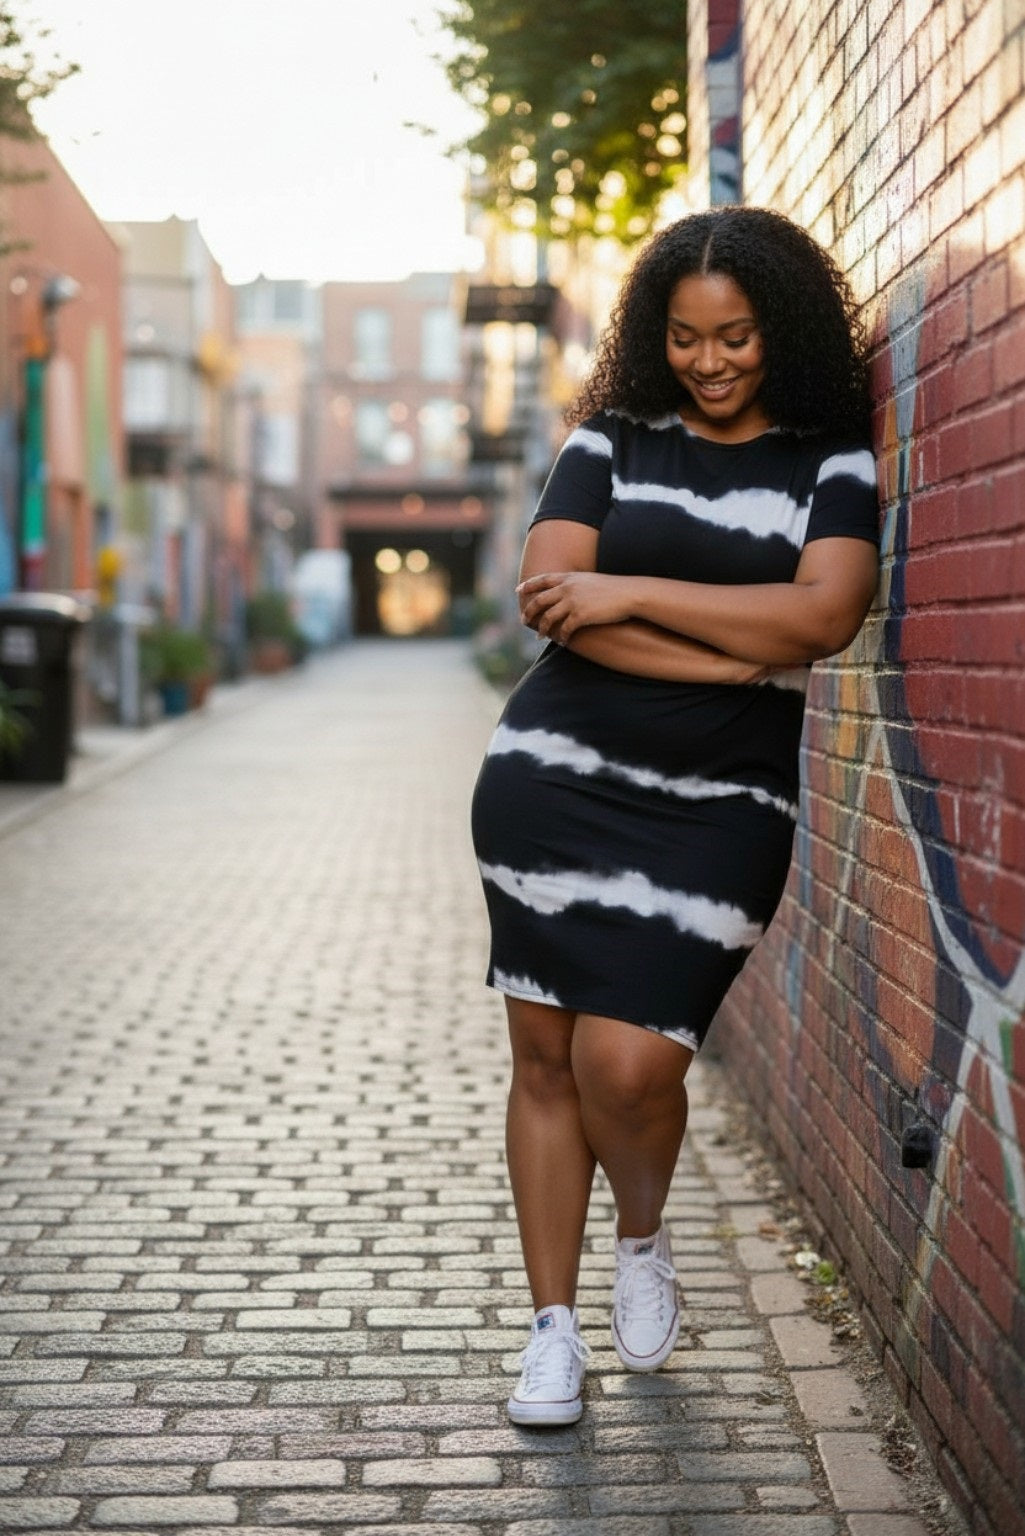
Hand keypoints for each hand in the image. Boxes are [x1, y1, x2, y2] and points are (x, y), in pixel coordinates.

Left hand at [517, 571, 634, 641]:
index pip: (543, 579)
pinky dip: (561, 637)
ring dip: (543, 629)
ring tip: (541, 636)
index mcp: (570, 577)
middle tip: (524, 621)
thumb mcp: (591, 580)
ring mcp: (573, 602)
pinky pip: (564, 629)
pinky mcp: (580, 616)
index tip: (518, 590)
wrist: (629, 594)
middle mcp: (567, 588)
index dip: (529, 585)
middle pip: (540, 600)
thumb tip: (568, 592)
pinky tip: (562, 642)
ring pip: (548, 617)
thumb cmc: (614, 589)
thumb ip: (577, 584)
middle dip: (529, 612)